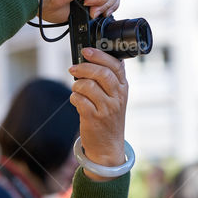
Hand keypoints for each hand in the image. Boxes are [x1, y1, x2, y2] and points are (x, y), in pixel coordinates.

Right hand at [20, 0, 119, 22]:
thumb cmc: (50, 5)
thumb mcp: (76, 11)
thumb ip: (90, 9)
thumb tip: (101, 16)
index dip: (106, 8)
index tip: (96, 16)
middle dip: (109, 7)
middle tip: (96, 15)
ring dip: (105, 5)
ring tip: (91, 10)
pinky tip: (87, 2)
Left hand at [68, 47, 127, 174]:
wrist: (108, 146)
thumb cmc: (109, 118)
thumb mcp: (116, 97)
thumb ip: (110, 79)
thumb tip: (93, 57)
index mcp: (123, 88)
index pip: (115, 65)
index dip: (99, 55)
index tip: (86, 51)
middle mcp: (117, 97)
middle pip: (101, 73)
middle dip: (84, 67)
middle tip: (73, 68)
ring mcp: (107, 108)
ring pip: (88, 85)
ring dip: (77, 84)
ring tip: (76, 89)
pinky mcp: (94, 118)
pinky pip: (79, 100)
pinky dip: (74, 97)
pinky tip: (76, 101)